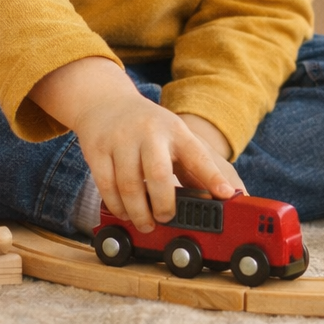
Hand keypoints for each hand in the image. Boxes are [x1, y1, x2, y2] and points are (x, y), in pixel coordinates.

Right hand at [28, 58, 237, 232]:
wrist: (106, 101)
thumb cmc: (146, 126)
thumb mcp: (173, 136)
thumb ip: (190, 167)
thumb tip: (213, 197)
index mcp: (175, 130)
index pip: (198, 156)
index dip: (213, 178)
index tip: (226, 196)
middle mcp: (149, 133)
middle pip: (159, 175)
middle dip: (164, 205)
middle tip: (166, 219)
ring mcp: (121, 140)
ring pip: (129, 186)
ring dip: (138, 212)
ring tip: (145, 222)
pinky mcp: (97, 150)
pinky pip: (106, 186)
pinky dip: (117, 206)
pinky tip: (125, 212)